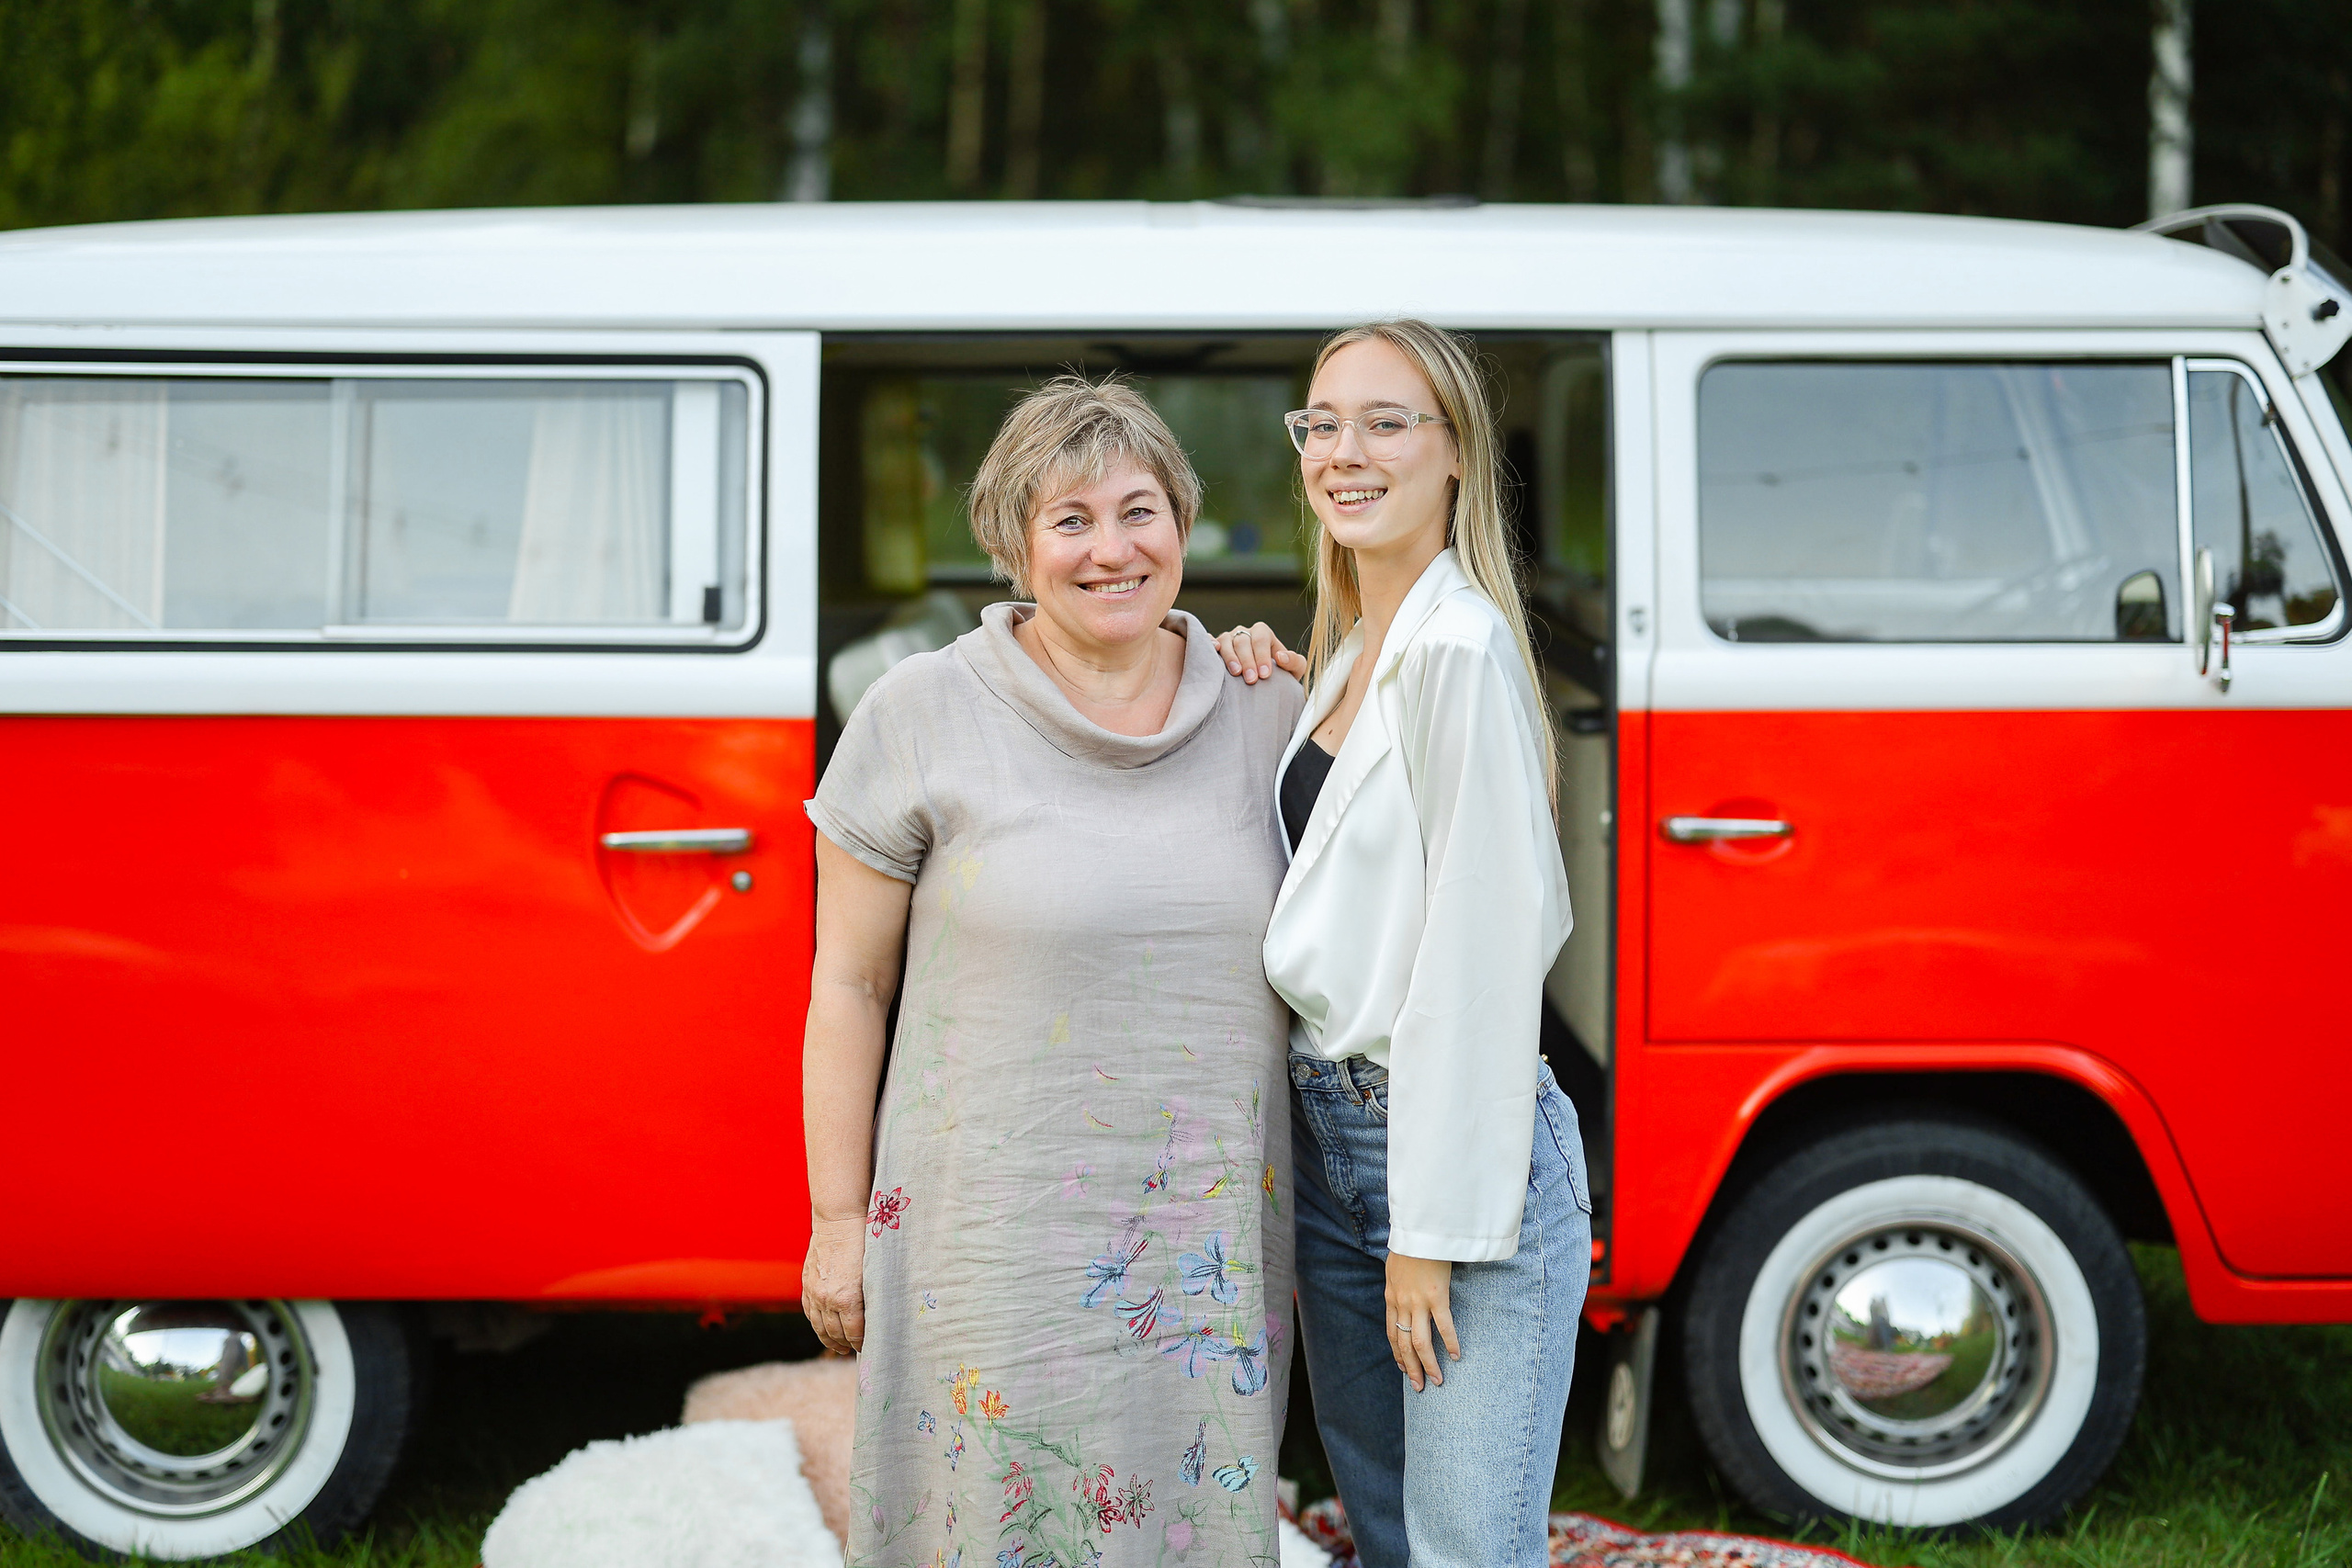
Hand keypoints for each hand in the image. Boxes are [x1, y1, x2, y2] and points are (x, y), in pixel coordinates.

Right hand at [804, 1216, 868, 1354]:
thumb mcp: (875, 1272)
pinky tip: (824, 1329)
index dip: (862, 1343)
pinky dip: (816, 1324)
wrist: (838, 1219)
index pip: (854, 1333)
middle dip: (846, 1344)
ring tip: (840, 1347)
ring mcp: (814, 1292)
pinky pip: (809, 1312)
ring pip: (820, 1327)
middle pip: (836, 1333)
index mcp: (847, 1298)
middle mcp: (827, 1299)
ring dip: (830, 1340)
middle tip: (856, 1350)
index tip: (871, 1347)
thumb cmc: (865, 1241)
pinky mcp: (807, 1284)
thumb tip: (880, 1317)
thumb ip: (873, 1296)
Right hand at [1213, 622, 1307, 685]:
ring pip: (1226, 642)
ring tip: (1236, 673)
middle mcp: (1243, 633)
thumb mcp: (1294, 671)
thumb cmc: (1279, 676)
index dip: (1262, 655)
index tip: (1265, 674)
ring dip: (1230, 657)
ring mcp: (1227, 639)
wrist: (1261, 687)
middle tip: (1251, 680)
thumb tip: (1281, 656)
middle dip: (1247, 661)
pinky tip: (1213, 652)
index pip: (1261, 639)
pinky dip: (1209, 645)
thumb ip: (1294, 662)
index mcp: (1262, 633)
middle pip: (1242, 642)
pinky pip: (1208, 641)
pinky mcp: (1214, 647)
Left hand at [1386, 1251, 1459, 1390]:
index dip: (1398, 1354)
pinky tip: (1456, 1355)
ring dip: (1428, 1364)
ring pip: (1420, 1342)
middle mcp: (1402, 1304)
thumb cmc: (1409, 1245)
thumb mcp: (1395, 1268)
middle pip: (1404, 1344)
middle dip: (1411, 1368)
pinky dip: (1450, 1342)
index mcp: (1392, 1298)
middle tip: (1419, 1386)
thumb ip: (1398, 1283)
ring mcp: (1418, 1302)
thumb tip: (1402, 1289)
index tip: (1403, 1367)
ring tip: (1437, 1380)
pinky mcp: (1436, 1296)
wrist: (1418, 1231)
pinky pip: (1443, 1326)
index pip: (1392, 1333)